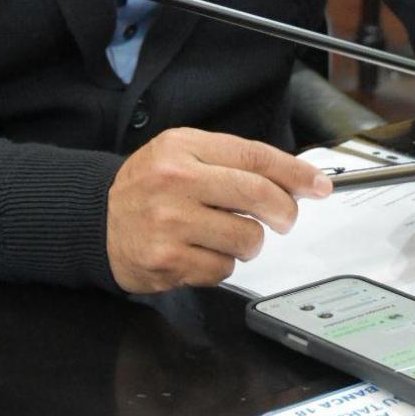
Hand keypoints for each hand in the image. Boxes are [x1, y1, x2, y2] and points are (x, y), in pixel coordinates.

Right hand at [106, 128, 331, 291]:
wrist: (96, 219)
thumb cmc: (148, 187)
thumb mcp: (182, 153)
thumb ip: (232, 161)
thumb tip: (293, 180)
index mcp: (183, 147)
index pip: (254, 156)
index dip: (294, 172)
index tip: (318, 185)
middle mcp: (176, 181)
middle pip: (258, 195)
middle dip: (284, 210)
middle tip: (285, 217)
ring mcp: (171, 222)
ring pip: (247, 238)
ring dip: (247, 241)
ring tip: (224, 233)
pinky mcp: (168, 260)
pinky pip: (223, 268)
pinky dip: (221, 263)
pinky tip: (200, 251)